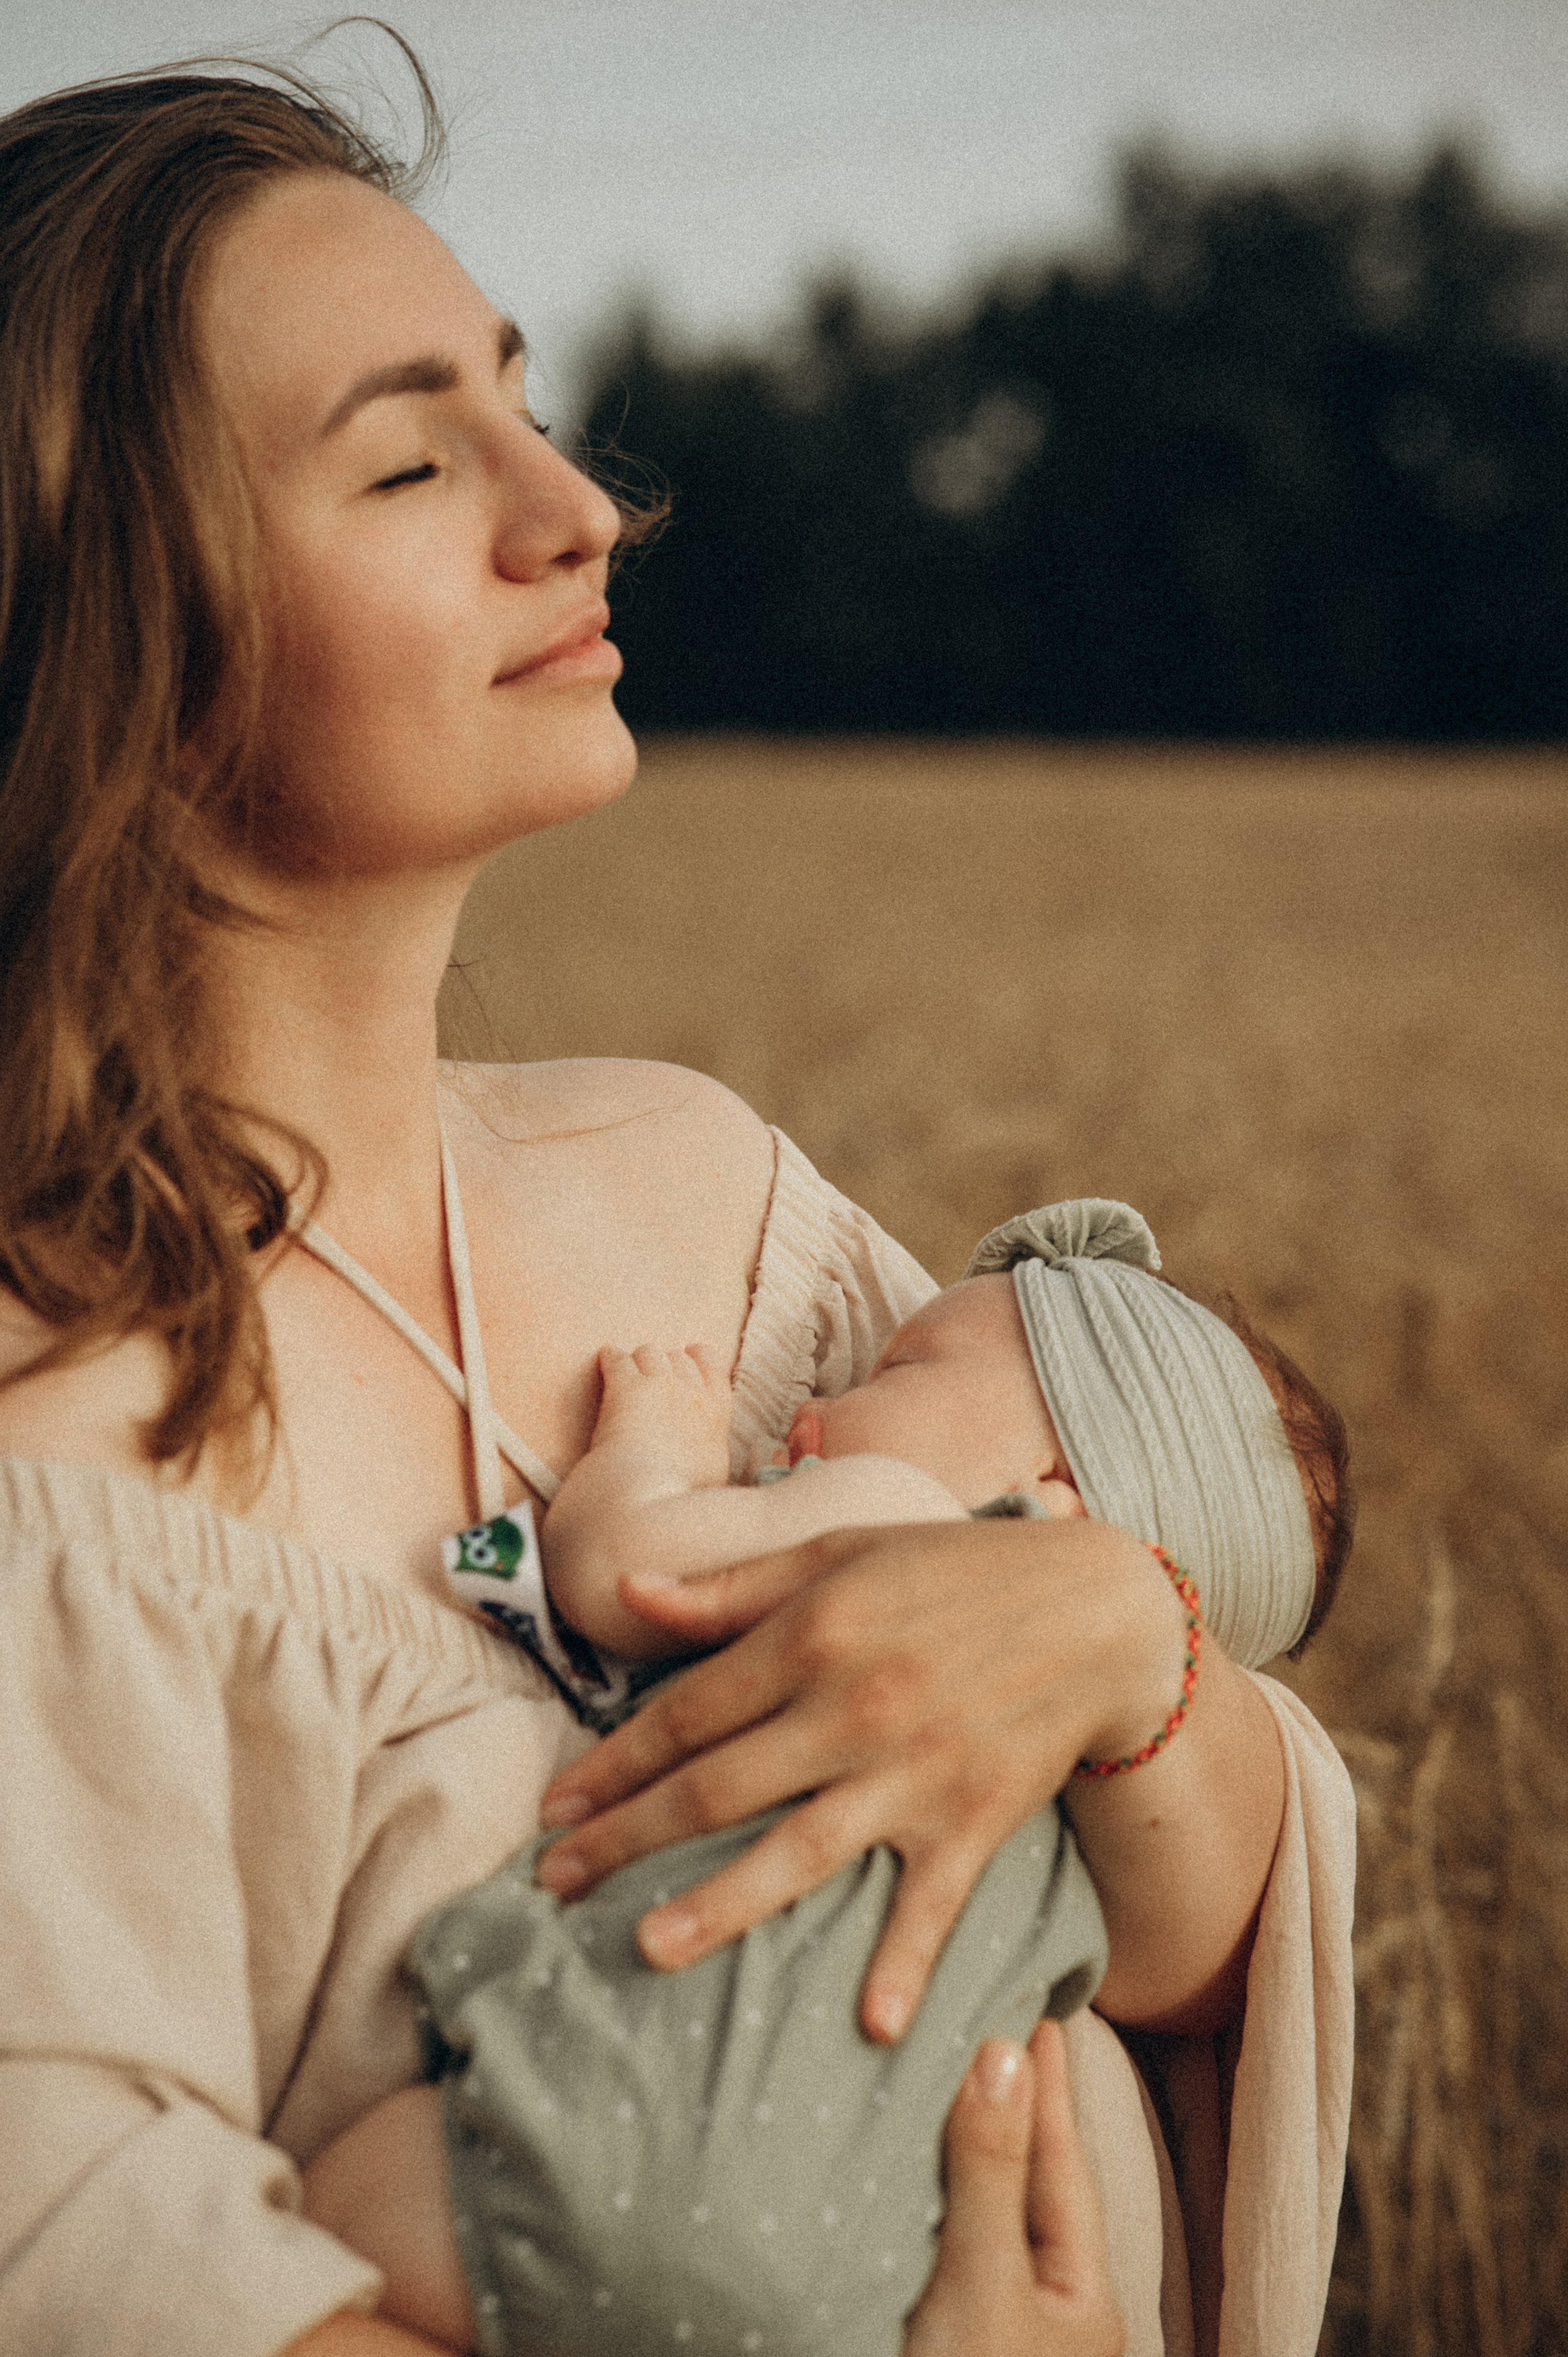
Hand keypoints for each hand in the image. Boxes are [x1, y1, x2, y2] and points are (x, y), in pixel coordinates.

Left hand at [536, 1516, 1180, 2037]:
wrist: (1097, 1610)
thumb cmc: (955, 1571)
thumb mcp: (839, 1551)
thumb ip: (732, 1585)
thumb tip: (631, 1587)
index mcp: (811, 1635)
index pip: (684, 1714)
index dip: (611, 1763)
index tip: (553, 1809)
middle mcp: (851, 1707)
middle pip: (716, 1788)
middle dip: (626, 1839)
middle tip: (551, 1885)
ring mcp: (912, 1772)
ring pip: (797, 1852)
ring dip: (720, 1905)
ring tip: (646, 1949)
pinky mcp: (973, 1820)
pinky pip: (930, 1904)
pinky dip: (906, 1964)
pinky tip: (874, 2026)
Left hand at [590, 1341, 733, 1487]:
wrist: (648, 1499)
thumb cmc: (678, 1498)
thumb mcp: (714, 1478)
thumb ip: (712, 1454)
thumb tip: (709, 1455)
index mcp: (716, 1414)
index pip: (714, 1368)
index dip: (699, 1357)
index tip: (690, 1354)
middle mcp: (692, 1392)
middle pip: (678, 1357)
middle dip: (664, 1363)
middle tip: (650, 1375)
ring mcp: (660, 1384)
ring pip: (650, 1352)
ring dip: (639, 1360)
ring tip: (627, 1369)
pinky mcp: (626, 1387)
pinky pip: (616, 1358)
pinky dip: (610, 1357)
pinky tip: (605, 1359)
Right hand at [904, 2021, 1123, 2356]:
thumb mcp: (984, 2287)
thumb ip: (991, 2174)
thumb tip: (1002, 2054)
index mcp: (1077, 2299)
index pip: (1063, 2164)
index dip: (1047, 2084)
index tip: (1039, 2010)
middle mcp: (1036, 2302)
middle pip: (1017, 2180)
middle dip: (995, 2102)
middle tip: (981, 2020)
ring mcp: (981, 2313)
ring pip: (968, 2205)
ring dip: (945, 2140)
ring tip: (932, 2066)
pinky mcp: (924, 2321)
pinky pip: (923, 2233)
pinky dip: (908, 2185)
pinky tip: (886, 2152)